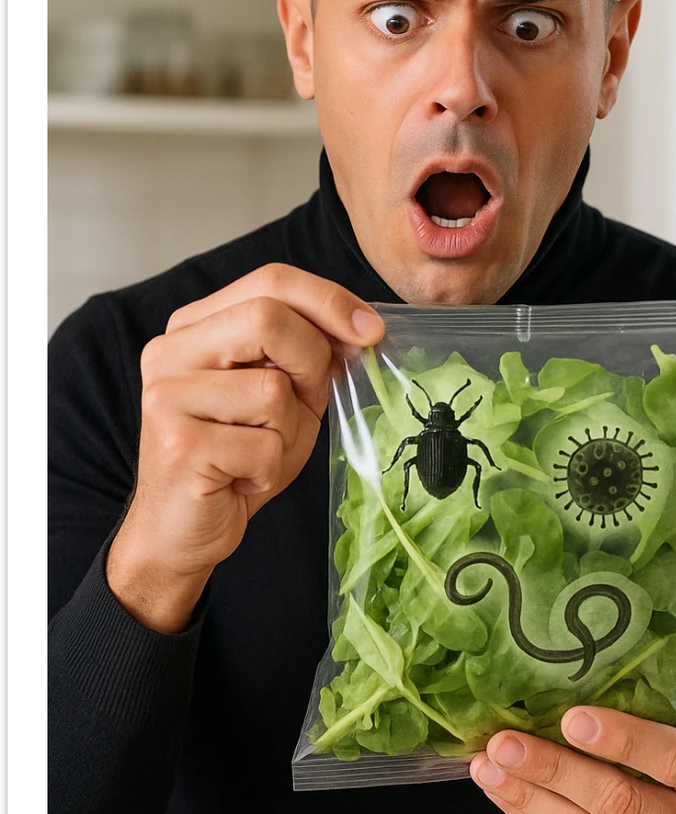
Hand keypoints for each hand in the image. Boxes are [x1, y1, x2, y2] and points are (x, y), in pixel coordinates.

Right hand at [106, 263, 384, 633]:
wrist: (182, 532)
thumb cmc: (237, 460)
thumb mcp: (285, 398)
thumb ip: (313, 357)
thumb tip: (363, 327)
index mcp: (195, 327)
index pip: (269, 280)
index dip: (329, 300)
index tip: (371, 330)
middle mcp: (170, 352)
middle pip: (267, 316)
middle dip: (312, 361)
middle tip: (308, 402)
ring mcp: (167, 396)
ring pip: (272, 388)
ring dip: (288, 431)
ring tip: (259, 452)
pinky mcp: (177, 445)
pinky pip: (263, 445)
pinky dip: (270, 469)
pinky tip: (242, 479)